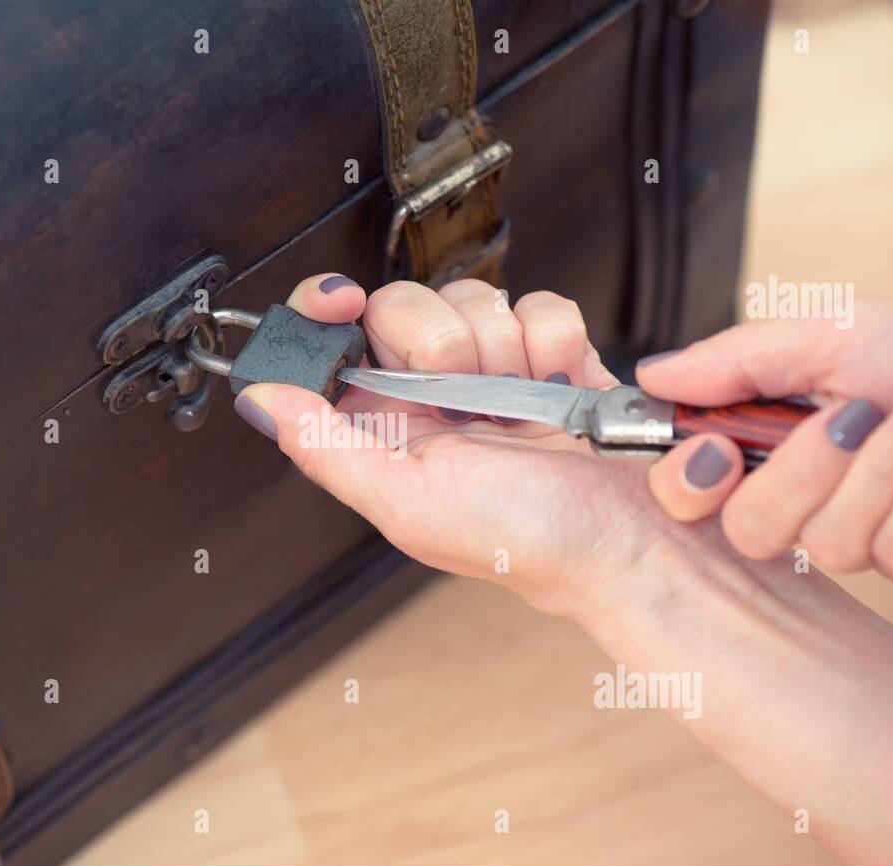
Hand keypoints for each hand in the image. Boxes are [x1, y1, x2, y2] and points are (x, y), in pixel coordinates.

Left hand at [233, 274, 744, 621]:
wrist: (632, 540)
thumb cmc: (525, 542)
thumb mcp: (408, 504)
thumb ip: (328, 447)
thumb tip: (261, 399)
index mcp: (381, 425)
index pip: (330, 337)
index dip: (326, 305)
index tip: (342, 300)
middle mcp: (429, 393)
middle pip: (405, 301)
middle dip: (442, 344)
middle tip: (467, 399)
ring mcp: (493, 369)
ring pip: (475, 297)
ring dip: (505, 351)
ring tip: (520, 408)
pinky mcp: (551, 353)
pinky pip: (539, 302)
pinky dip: (554, 343)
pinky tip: (557, 391)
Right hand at [637, 301, 892, 597]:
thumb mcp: (834, 333)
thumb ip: (737, 359)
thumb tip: (652, 374)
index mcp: (779, 442)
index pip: (695, 495)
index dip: (689, 486)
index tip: (714, 450)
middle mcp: (817, 497)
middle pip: (751, 532)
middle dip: (806, 469)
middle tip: (854, 417)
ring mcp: (874, 540)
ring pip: (831, 546)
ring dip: (890, 468)